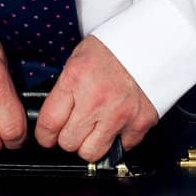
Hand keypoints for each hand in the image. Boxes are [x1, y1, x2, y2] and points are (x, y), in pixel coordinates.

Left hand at [33, 36, 158, 160]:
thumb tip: (52, 118)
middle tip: (75, 127)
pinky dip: (118, 140)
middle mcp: (96, 100)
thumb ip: (64, 90)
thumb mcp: (78, 61)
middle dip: (68, 137)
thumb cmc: (113, 48)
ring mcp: (119, 114)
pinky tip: (118, 123)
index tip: (47, 136)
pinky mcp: (140, 123)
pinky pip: (121, 148)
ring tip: (95, 128)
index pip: (49, 124)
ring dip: (91, 144)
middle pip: (68, 143)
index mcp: (76, 80)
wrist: (151, 42)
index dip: (44, 135)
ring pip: (92, 153)